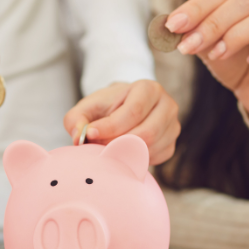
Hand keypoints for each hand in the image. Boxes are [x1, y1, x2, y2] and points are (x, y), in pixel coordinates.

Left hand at [63, 80, 179, 165]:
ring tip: (106, 149)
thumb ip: (76, 118)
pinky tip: (121, 153)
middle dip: (118, 143)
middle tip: (98, 146)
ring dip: (125, 153)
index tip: (90, 134)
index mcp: (148, 89)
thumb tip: (78, 137)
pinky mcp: (171, 145)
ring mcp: (173, 127)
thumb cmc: (107, 106)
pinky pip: (153, 159)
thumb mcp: (88, 106)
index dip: (110, 126)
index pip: (133, 111)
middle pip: (146, 133)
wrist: (125, 109)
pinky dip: (134, 160)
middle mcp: (167, 106)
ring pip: (150, 149)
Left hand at [166, 0, 248, 127]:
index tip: (172, 26)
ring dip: (238, 35)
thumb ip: (192, 33)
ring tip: (218, 55)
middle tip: (188, 47)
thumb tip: (168, 25)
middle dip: (212, 24)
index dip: (195, 8)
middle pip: (244, 0)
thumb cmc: (233, 63)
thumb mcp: (207, 46)